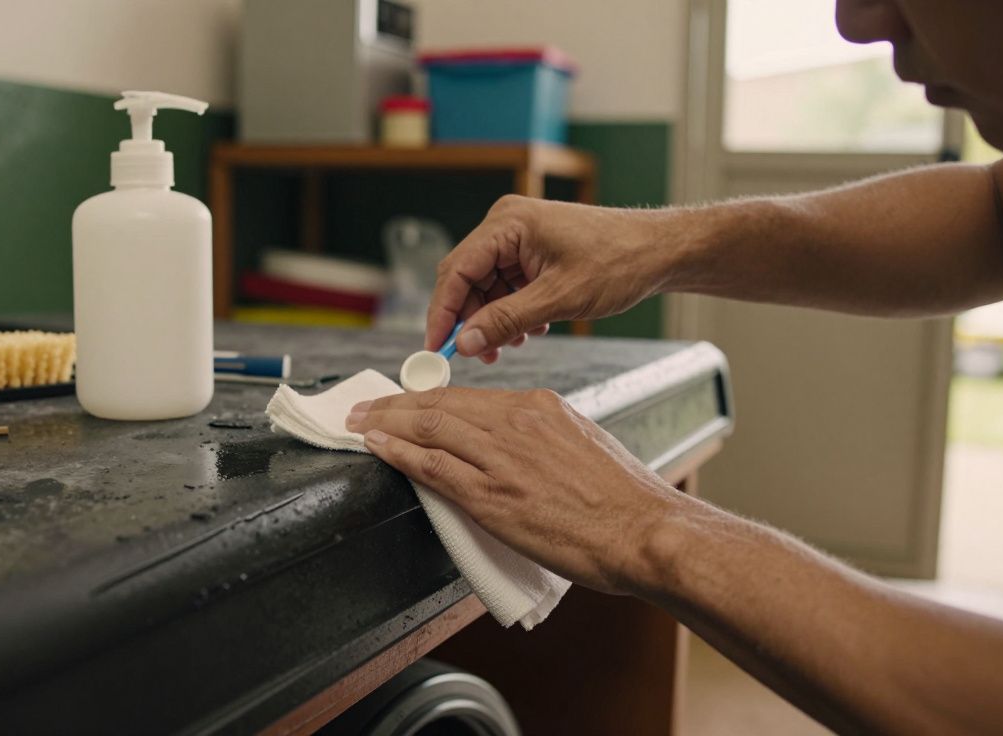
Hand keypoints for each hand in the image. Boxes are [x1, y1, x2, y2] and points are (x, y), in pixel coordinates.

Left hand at [345, 386, 687, 594]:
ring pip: (429, 427)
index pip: (466, 396)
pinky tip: (378, 448)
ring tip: (358, 425)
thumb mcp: (581, 444)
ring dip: (384, 424)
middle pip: (439, 404)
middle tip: (363, 407)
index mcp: (539, 407)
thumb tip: (511, 446)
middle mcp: (516, 422)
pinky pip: (433, 466)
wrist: (644, 531)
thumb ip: (541, 438)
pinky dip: (398, 453)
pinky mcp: (492, 495)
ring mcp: (502, 457)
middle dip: (393, 405)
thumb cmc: (622, 499)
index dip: (425, 398)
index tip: (402, 401)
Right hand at [428, 195, 679, 359]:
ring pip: (484, 287)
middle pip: (465, 279)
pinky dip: (509, 311)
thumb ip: (506, 321)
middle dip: (468, 320)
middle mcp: (506, 224)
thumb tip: (464, 343)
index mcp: (507, 223)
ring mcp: (518, 237)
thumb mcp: (558, 298)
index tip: (435, 348)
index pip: (455, 270)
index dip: (442, 313)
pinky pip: (504, 286)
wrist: (659, 252)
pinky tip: (529, 329)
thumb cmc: (618, 262)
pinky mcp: (530, 252)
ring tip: (511, 344)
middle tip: (475, 356)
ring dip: (491, 320)